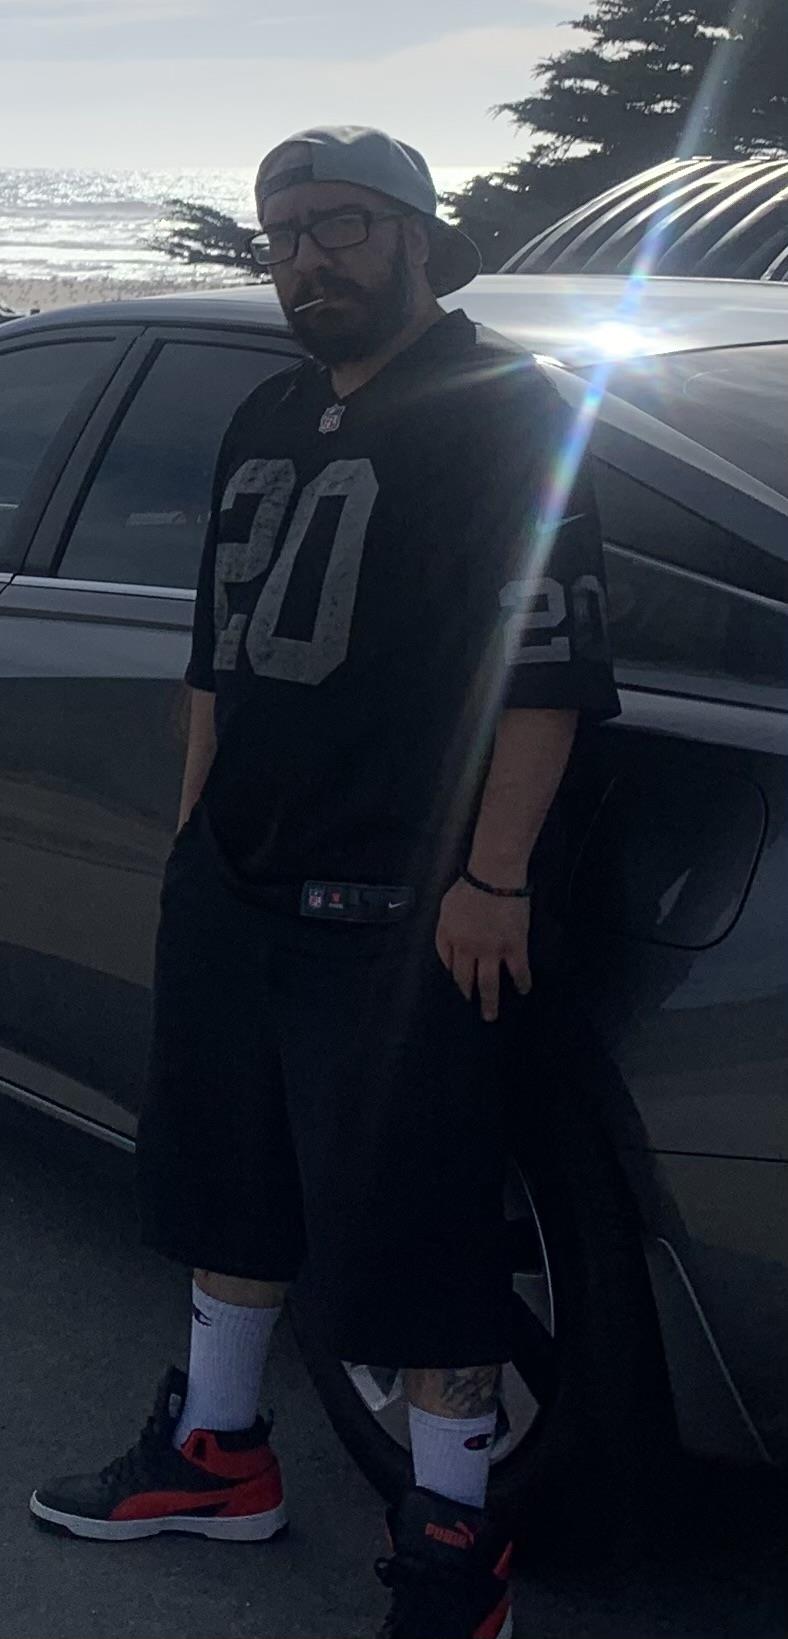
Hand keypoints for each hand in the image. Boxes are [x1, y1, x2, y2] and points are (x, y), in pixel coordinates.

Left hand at [435, 877, 531, 1022]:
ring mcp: (492, 949)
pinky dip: (521, 982)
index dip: (455, 979)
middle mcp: (470, 949)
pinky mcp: (514, 945)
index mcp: (452, 939)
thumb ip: (443, 934)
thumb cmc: (469, 888)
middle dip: (469, 996)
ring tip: (491, 1015)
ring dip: (491, 1002)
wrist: (495, 875)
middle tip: (473, 1009)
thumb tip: (447, 959)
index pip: (450, 967)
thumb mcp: (445, 909)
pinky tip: (523, 990)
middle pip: (467, 981)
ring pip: (490, 983)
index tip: (460, 987)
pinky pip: (518, 970)